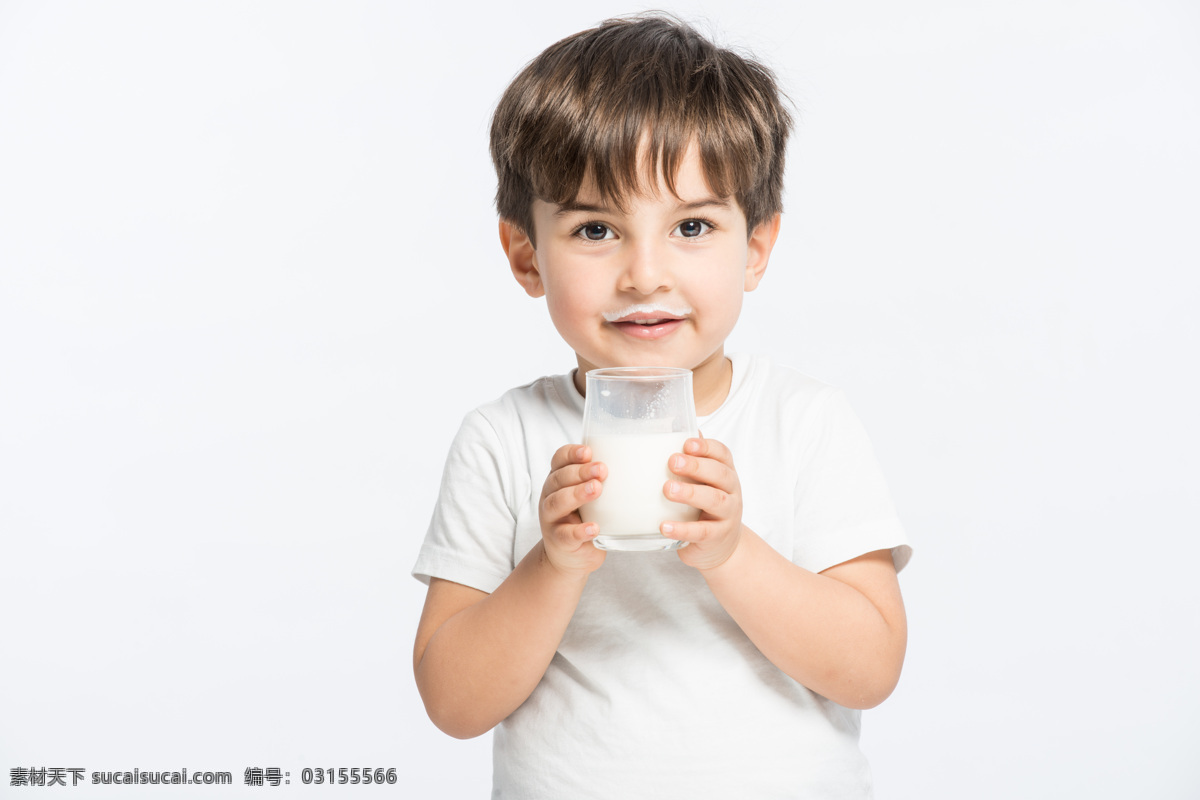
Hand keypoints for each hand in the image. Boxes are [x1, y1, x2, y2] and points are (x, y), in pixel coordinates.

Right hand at [537, 444, 607, 576]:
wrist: (570, 557)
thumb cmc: (584, 519)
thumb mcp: (590, 497)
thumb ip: (602, 481)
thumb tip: (638, 463)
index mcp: (558, 481)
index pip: (559, 460)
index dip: (571, 453)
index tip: (588, 451)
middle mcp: (550, 496)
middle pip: (559, 478)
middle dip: (580, 472)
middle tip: (602, 470)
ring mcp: (552, 519)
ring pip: (557, 502)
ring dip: (577, 494)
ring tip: (596, 489)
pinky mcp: (559, 541)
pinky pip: (566, 534)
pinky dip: (580, 531)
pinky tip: (594, 528)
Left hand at [660, 435, 744, 570]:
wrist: (721, 547)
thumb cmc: (705, 507)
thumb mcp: (702, 483)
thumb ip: (691, 461)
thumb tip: (670, 430)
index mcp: (725, 473)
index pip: (723, 454)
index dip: (707, 447)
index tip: (687, 443)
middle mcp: (731, 491)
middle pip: (720, 474)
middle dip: (697, 466)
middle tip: (672, 462)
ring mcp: (727, 515)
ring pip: (715, 500)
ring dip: (690, 494)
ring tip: (668, 490)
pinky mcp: (717, 537)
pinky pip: (702, 532)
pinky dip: (682, 529)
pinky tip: (664, 526)